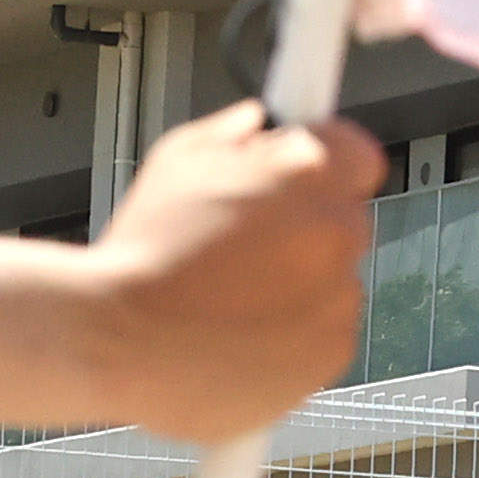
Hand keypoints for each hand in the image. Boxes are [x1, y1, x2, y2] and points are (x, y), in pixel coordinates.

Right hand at [0, 103, 383, 437]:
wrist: (120, 342)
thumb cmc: (141, 253)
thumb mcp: (176, 160)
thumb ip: (228, 133)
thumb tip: (253, 124)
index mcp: (304, 172)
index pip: (358, 153)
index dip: (328, 165)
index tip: (304, 178)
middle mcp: (333, 231)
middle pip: (346, 217)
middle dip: (306, 225)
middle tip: (249, 242)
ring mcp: (338, 296)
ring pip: (337, 278)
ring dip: (303, 280)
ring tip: (235, 293)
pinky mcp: (331, 352)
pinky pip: (328, 330)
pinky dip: (298, 331)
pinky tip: (245, 328)